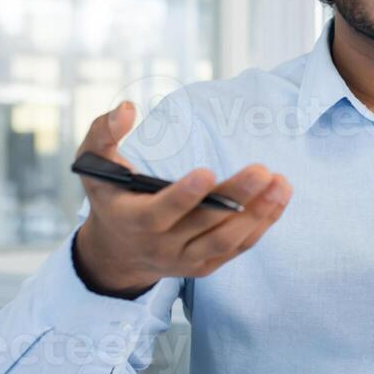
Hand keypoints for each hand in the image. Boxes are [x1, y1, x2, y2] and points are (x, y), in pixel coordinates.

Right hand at [71, 102, 292, 297]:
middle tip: (262, 170)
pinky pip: (237, 247)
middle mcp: (161, 246)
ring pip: (225, 241)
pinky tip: (279, 197)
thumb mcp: (93, 164)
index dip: (183, 196)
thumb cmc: (111, 195)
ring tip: (280, 183)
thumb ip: (103, 133)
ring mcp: (186, 260)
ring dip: (257, 214)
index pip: (160, 213)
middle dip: (235, 198)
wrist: (119, 250)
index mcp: (132, 220)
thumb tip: (128, 108)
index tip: (207, 171)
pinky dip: (262, 224)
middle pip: (204, 225)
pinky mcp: (206, 265)